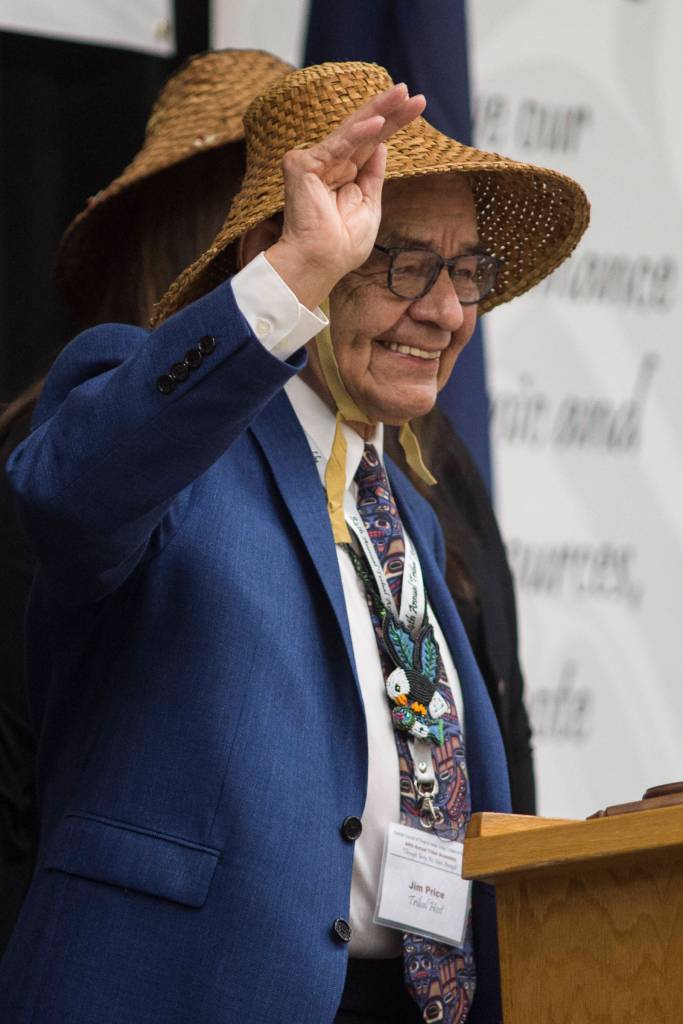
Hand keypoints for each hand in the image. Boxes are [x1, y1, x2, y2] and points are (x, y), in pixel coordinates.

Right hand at [266, 83, 425, 308]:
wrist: (322, 262)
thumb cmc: (344, 244)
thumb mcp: (370, 205)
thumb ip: (374, 174)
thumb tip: (382, 145)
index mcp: (344, 174)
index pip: (371, 143)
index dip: (392, 124)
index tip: (416, 105)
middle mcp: (329, 164)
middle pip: (363, 131)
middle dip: (388, 110)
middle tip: (409, 90)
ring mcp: (314, 163)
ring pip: (352, 131)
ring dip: (378, 111)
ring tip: (401, 93)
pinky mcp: (302, 165)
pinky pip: (337, 146)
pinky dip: (357, 134)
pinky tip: (378, 123)